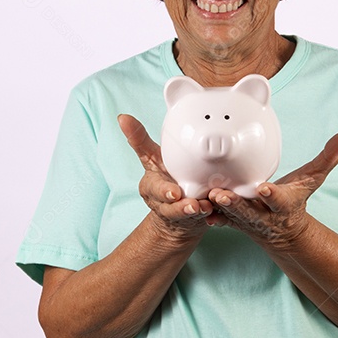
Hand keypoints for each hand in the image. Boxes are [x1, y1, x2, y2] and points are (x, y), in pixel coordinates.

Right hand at [117, 114, 215, 240]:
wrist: (174, 209)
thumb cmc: (165, 177)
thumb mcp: (151, 157)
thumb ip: (138, 139)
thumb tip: (122, 117)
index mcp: (151, 187)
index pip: (155, 189)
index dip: (164, 192)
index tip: (174, 193)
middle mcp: (163, 203)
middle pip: (170, 207)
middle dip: (180, 207)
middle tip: (193, 205)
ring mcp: (178, 214)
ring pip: (186, 216)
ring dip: (196, 212)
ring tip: (205, 207)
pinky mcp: (193, 221)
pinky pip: (202, 220)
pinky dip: (209, 216)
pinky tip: (215, 211)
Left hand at [206, 131, 337, 246]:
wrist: (282, 231)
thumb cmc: (297, 198)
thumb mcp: (313, 180)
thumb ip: (328, 158)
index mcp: (283, 204)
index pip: (279, 199)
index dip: (272, 195)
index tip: (264, 188)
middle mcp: (263, 214)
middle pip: (249, 210)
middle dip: (236, 204)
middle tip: (222, 195)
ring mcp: (246, 220)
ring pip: (230, 215)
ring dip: (219, 208)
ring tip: (208, 197)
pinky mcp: (233, 222)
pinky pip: (219, 219)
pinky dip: (209, 214)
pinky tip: (196, 206)